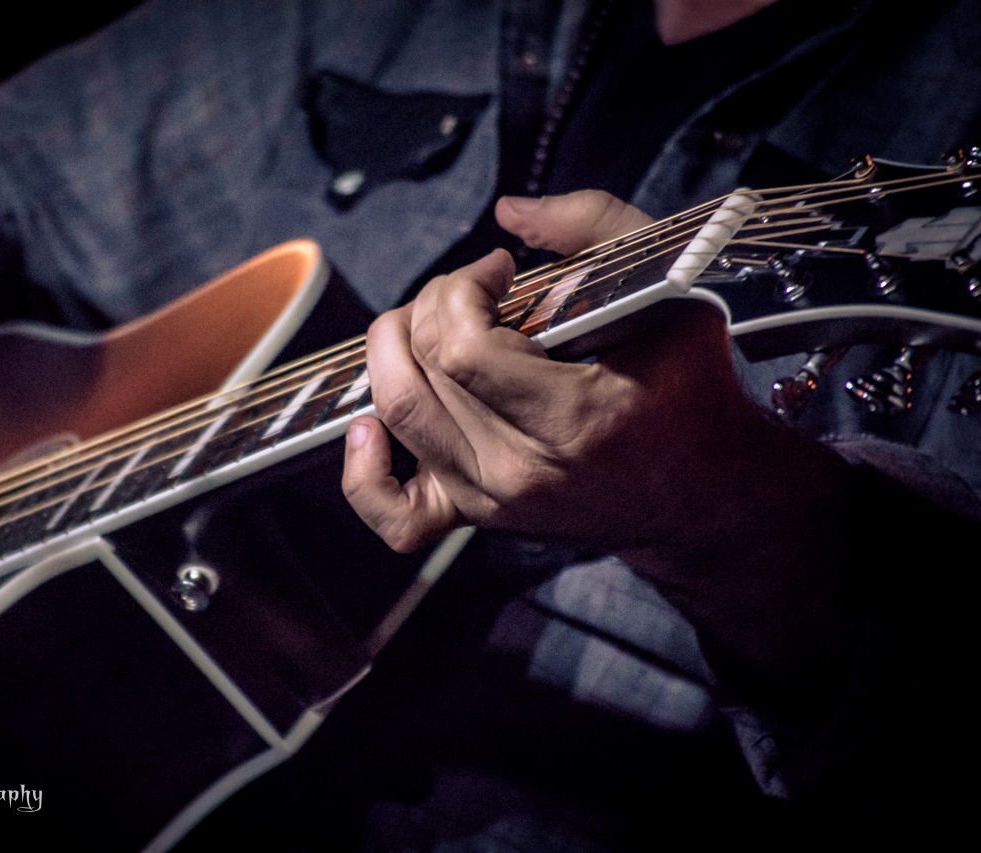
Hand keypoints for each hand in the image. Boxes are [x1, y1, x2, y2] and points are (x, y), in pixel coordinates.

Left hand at [343, 190, 861, 701]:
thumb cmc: (691, 392)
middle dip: (430, 307)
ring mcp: (493, 501)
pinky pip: (394, 514)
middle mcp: (522, 470)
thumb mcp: (672, 291)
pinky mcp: (477, 518)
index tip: (497, 272)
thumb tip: (508, 213)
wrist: (707, 495)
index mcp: (574, 420)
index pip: (459, 346)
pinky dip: (365, 470)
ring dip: (394, 353)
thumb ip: (596, 228)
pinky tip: (372, 426)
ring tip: (433, 329)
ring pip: (397, 416)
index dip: (460, 289)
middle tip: (470, 293)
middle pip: (419, 372)